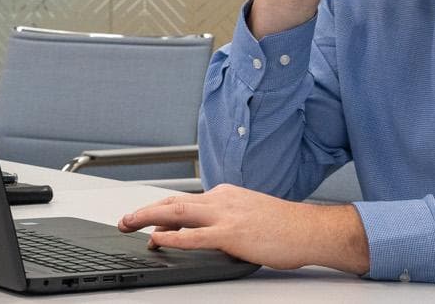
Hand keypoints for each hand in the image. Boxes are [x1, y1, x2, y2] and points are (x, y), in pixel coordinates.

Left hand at [117, 184, 369, 273]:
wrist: (310, 229)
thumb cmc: (286, 226)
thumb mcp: (250, 215)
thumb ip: (224, 220)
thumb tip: (200, 232)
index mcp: (227, 194)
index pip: (185, 201)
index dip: (160, 211)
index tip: (145, 220)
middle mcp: (222, 199)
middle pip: (173, 202)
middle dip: (144, 211)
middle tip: (124, 220)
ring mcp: (226, 215)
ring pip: (177, 213)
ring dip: (148, 218)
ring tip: (129, 225)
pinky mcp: (232, 234)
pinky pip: (194, 236)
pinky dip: (172, 237)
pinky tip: (158, 240)